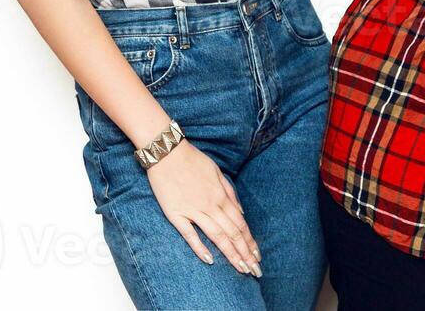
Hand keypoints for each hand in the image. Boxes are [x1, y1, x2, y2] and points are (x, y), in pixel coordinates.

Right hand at [146, 139, 262, 275]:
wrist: (167, 151)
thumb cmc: (192, 160)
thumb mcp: (217, 171)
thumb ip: (230, 192)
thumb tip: (240, 211)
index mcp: (221, 196)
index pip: (240, 224)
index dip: (250, 242)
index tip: (257, 257)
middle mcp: (211, 205)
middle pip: (232, 233)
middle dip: (245, 253)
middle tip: (255, 271)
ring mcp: (193, 210)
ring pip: (216, 236)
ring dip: (230, 254)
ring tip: (241, 269)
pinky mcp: (176, 214)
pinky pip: (190, 234)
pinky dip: (200, 247)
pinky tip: (210, 260)